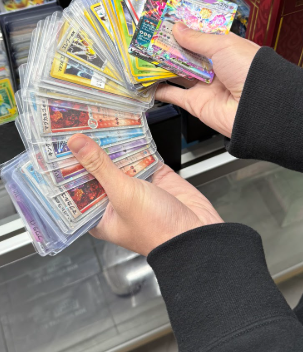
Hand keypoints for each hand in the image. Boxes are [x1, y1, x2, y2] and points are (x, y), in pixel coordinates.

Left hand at [68, 134, 223, 255]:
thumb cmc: (157, 229)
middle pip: (97, 170)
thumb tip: (76, 144)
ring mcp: (136, 186)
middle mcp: (116, 200)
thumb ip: (100, 166)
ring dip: (113, 144)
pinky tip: (128, 126)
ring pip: (120, 160)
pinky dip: (137, 142)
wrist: (196, 232)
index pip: (76, 187)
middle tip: (78, 126)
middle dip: (90, 151)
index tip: (58, 146)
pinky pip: (142, 155)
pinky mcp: (155, 176)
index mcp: (99, 214)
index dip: (67, 168)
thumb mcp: (122, 195)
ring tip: (98, 120)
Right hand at [156, 23, 259, 137]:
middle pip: (187, 55)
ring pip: (178, 74)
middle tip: (150, 35)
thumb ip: (197, 38)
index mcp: (225, 50)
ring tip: (143, 54)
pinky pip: (174, 96)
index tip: (168, 20)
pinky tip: (147, 82)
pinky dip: (160, 91)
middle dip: (169, 46)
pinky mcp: (195, 104)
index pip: (202, 37)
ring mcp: (204, 86)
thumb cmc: (247, 69)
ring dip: (161, 65)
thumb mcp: (223, 45)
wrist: (256, 106)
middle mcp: (214, 68)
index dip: (186, 28)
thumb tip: (177, 28)